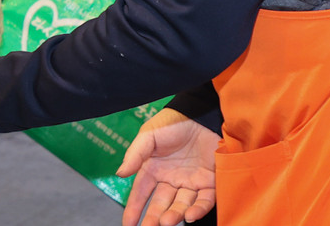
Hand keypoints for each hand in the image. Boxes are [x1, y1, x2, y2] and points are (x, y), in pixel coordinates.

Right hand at [117, 108, 218, 225]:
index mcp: (153, 169)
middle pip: (161, 204)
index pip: (141, 193)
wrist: (200, 114)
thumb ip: (135, 155)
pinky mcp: (210, 182)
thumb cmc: (171, 123)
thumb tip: (120, 173)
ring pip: (181, 205)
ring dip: (174, 215)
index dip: (133, 209)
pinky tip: (190, 216)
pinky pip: (204, 200)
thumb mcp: (148, 136)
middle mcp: (170, 179)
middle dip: (154, 218)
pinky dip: (198, 210)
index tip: (128, 225)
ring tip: (167, 222)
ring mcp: (190, 182)